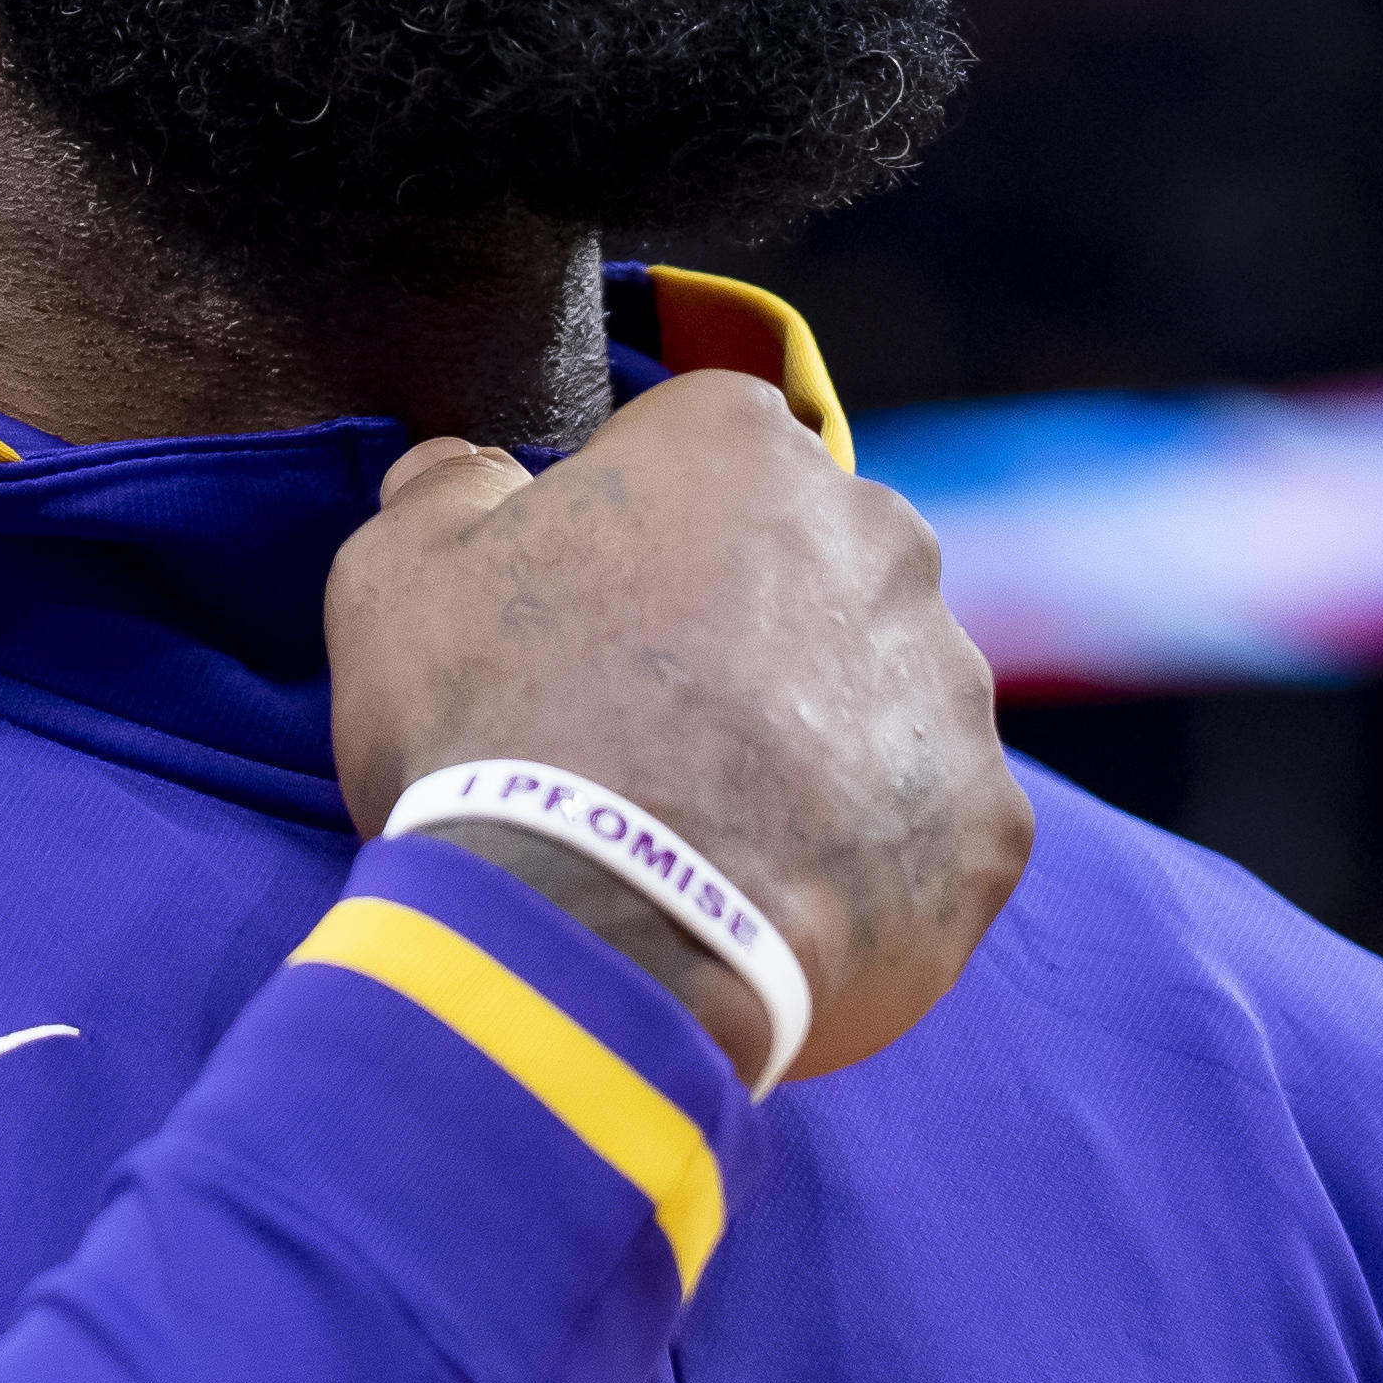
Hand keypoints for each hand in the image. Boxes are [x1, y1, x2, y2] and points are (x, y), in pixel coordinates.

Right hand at [324, 370, 1030, 1087]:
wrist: (597, 938)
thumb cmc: (487, 731)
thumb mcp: (396, 580)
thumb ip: (446, 496)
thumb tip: (472, 476)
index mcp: (739, 444)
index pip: (702, 454)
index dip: (638, 535)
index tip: (590, 623)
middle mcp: (875, 534)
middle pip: (813, 566)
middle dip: (752, 631)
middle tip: (655, 735)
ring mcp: (949, 683)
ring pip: (882, 696)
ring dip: (818, 744)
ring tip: (715, 837)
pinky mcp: (985, 823)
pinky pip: (929, 828)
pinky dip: (869, 862)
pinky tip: (778, 904)